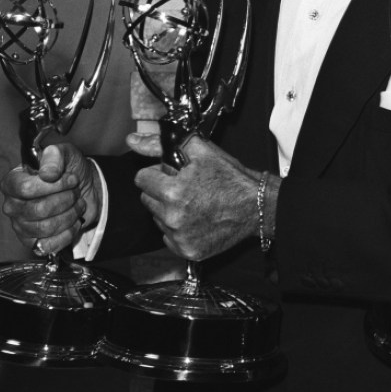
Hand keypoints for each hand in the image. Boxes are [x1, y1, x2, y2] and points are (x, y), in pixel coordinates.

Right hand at [0, 136, 99, 254]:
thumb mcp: (65, 153)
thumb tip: (47, 174)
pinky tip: (73, 222)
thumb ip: (54, 156)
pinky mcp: (33, 242)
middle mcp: (12, 205)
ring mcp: (20, 225)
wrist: (85, 189)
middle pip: (39, 210)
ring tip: (76, 204)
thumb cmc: (70, 171)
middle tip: (75, 192)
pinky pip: (49, 245)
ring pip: (46, 228)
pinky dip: (68, 233)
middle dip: (66, 200)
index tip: (71, 178)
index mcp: (12, 182)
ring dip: (70, 215)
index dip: (54, 185)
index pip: (26, 189)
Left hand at [128, 132, 262, 260]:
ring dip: (169, 211)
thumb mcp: (201, 152)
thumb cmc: (231, 178)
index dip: (159, 173)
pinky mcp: (187, 250)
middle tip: (187, 188)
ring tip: (195, 204)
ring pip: (157, 218)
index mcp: (173, 191)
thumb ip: (162, 144)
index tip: (175, 175)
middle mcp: (173, 217)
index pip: (142, 179)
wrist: (257, 207)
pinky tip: (197, 220)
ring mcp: (179, 237)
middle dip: (162, 192)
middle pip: (147, 199)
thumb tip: (133, 140)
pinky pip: (168, 237)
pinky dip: (179, 230)